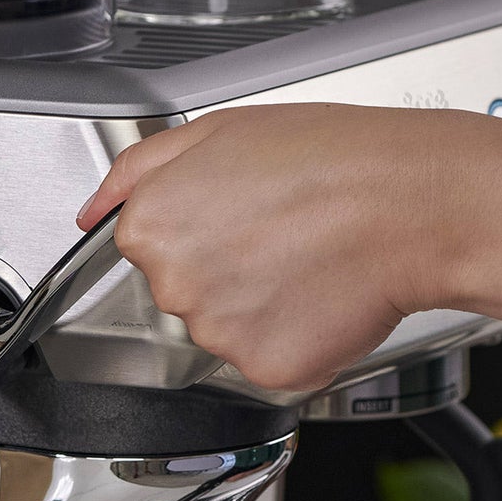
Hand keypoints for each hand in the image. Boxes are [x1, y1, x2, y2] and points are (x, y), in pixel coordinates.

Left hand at [77, 103, 478, 393]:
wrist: (409, 203)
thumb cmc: (330, 160)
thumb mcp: (218, 130)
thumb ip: (138, 170)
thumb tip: (92, 209)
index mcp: (153, 227)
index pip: (151, 246)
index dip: (204, 226)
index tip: (244, 214)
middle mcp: (174, 288)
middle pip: (185, 292)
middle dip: (228, 268)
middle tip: (284, 232)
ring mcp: (219, 336)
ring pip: (227, 329)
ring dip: (261, 305)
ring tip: (309, 259)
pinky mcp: (266, 369)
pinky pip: (269, 360)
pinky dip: (296, 336)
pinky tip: (322, 295)